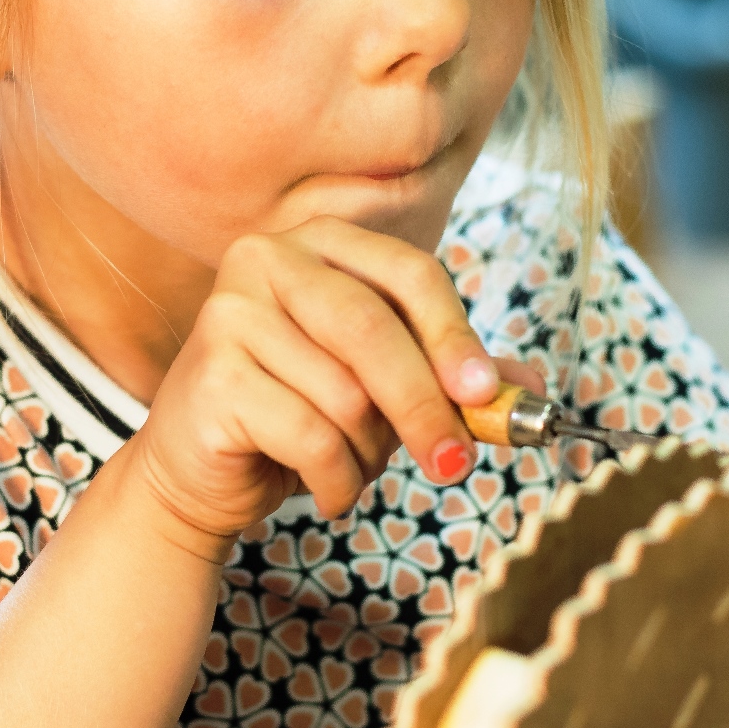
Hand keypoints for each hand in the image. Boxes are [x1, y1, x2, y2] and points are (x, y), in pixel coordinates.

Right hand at [123, 216, 540, 553]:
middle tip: (454, 464)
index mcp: (319, 240)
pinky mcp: (210, 375)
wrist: (199, 472)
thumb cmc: (298, 417)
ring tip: (352, 464)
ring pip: (345, 395)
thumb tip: (529, 391)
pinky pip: (311, 437)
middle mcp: (267, 259)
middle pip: (374, 331)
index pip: (408, 273)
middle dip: (426, 406)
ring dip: (370, 452)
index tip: (485, 394)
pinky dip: (336, 480)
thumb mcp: (382, 389)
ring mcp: (230, 313)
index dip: (454, 335)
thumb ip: (451, 380)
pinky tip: (325, 486)